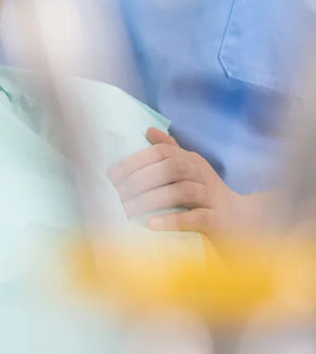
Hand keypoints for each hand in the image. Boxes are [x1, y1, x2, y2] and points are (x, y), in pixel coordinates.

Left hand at [107, 128, 266, 236]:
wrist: (243, 224)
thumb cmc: (205, 196)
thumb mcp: (189, 171)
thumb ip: (170, 151)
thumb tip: (148, 129)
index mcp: (191, 160)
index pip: (161, 152)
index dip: (134, 161)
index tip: (111, 176)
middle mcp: (202, 173)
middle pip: (169, 168)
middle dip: (138, 180)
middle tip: (115, 196)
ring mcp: (212, 196)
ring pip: (181, 191)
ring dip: (150, 200)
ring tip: (126, 211)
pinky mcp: (219, 220)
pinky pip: (196, 217)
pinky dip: (173, 220)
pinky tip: (151, 224)